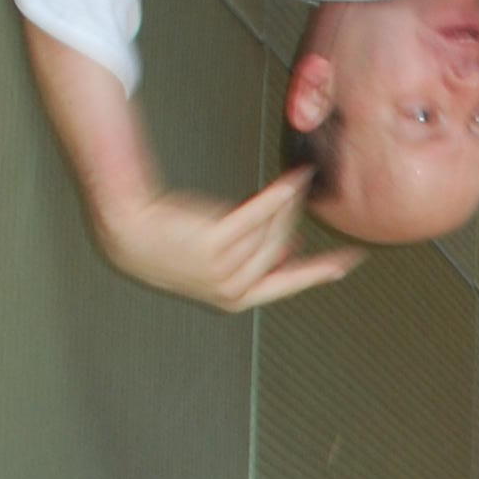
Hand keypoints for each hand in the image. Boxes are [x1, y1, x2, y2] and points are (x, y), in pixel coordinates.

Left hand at [96, 169, 361, 311]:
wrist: (129, 234)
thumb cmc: (167, 245)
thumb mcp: (216, 261)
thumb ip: (254, 260)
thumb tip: (289, 252)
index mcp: (236, 298)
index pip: (291, 284)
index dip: (323, 271)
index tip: (349, 260)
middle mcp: (233, 288)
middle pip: (282, 248)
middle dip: (293, 220)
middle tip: (299, 194)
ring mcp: (224, 268)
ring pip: (271, 231)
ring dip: (284, 203)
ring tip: (289, 185)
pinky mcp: (216, 243)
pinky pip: (259, 214)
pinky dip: (280, 195)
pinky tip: (292, 180)